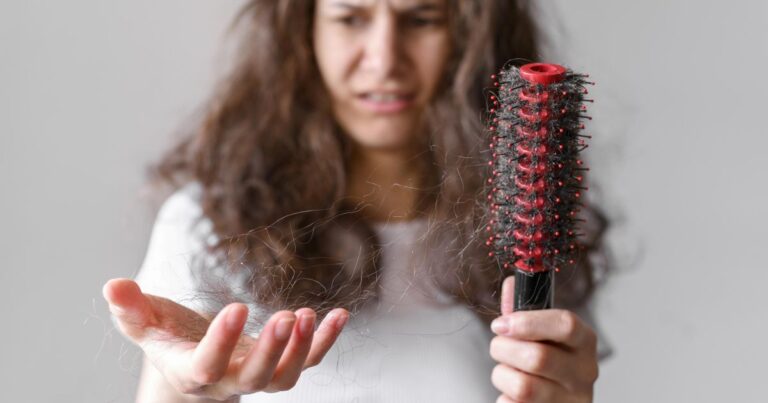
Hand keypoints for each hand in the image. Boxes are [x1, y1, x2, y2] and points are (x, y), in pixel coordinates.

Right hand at [103, 278, 348, 400]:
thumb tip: (112, 285)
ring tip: (309, 315)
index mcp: (192, 371)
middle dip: (272, 350)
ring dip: (302, 349)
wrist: (194, 363)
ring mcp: (258, 376)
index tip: (237, 306)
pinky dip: (325, 341)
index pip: (206, 365)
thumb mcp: (145, 323)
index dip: (221, 342)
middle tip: (287, 317)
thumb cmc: (168, 338)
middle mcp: (228, 381)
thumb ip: (130, 309)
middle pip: (254, 378)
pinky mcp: (280, 364)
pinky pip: (309, 360)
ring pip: (284, 377)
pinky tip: (340, 314)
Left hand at [488, 276, 597, 402]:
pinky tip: (512, 395)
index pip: (566, 325)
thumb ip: (524, 310)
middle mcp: (585, 373)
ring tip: (506, 372)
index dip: (528, 322)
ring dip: (502, 375)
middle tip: (498, 347)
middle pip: (538, 358)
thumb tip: (510, 283)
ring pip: (523, 386)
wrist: (556, 402)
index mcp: (584, 342)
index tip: (501, 323)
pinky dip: (504, 398)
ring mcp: (571, 401)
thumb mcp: (542, 334)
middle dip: (504, 349)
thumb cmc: (547, 364)